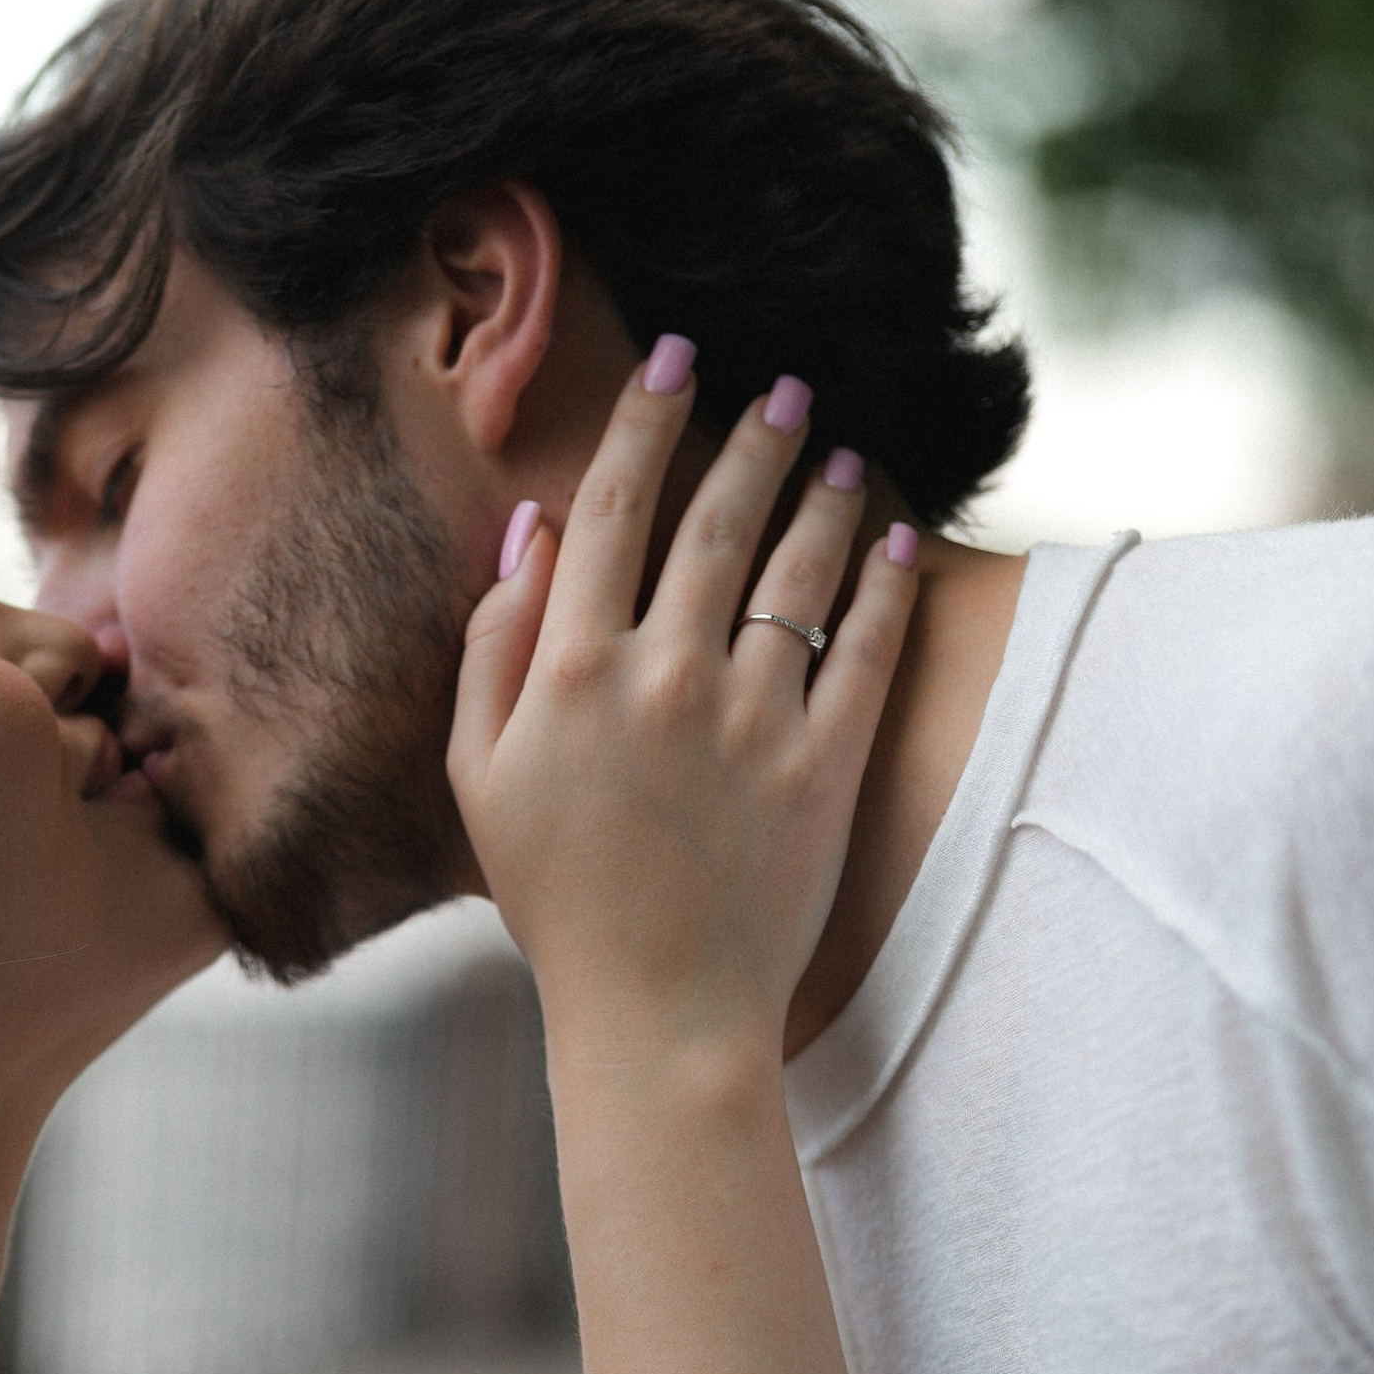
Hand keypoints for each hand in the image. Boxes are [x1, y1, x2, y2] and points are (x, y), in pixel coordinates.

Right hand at [447, 359, 917, 1055]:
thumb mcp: (480, 775)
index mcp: (571, 671)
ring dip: (822, 496)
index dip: (645, 420)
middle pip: (715, 520)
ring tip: (838, 453)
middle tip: (781, 387)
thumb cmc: (556, 898)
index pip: (611, 510)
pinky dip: (884, 584)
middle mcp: (664, 678)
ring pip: (798, 571)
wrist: (657, 1013)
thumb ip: (494, 647)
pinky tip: (893, 539)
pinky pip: (864, 649)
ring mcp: (751, 721)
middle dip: (750, 437)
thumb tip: (528, 532)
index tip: (676, 360)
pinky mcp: (823, 767)